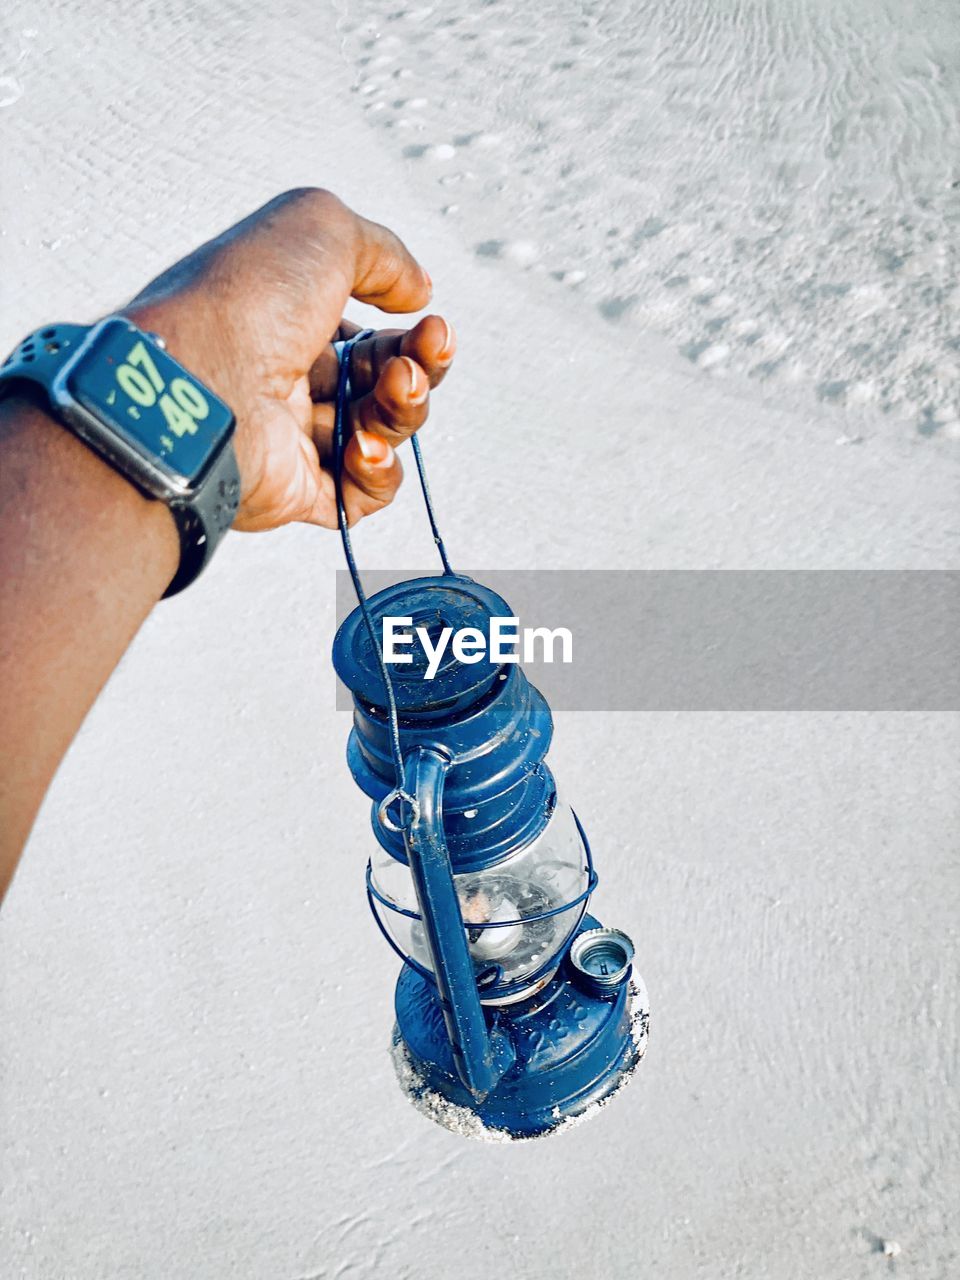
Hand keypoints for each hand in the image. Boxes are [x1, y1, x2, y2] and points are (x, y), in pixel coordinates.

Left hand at [124, 188, 455, 531]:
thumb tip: (417, 289)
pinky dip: (379, 470)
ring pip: (379, 434)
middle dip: (419, 367)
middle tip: (427, 351)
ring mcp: (290, 436)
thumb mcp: (321, 229)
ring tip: (399, 387)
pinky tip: (366, 446)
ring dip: (405, 408)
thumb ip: (382, 253)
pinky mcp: (294, 490)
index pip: (368, 335)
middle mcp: (286, 377)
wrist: (202, 381)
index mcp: (287, 321)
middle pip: (382, 384)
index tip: (432, 324)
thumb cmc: (246, 300)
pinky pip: (358, 494)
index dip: (412, 333)